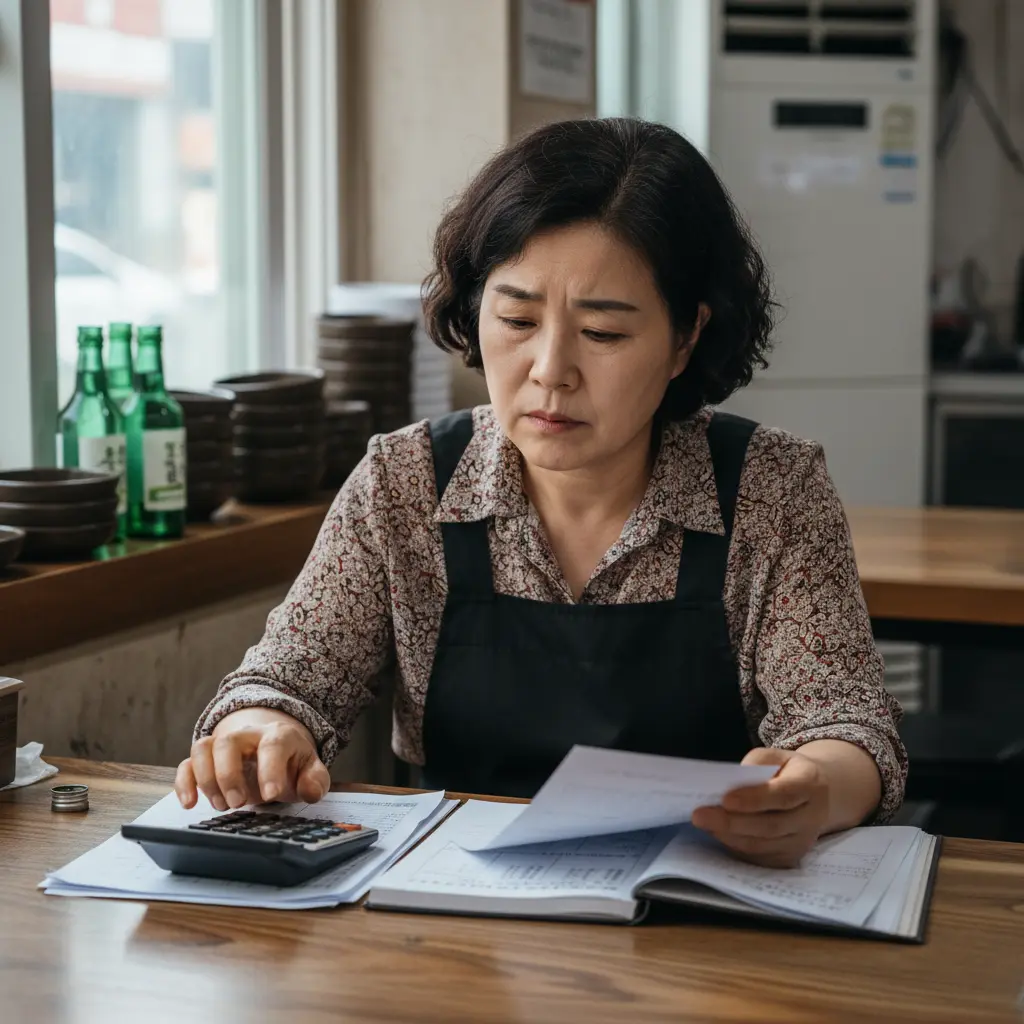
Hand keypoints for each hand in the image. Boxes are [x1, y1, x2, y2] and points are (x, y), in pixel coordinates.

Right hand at [175, 707, 330, 810]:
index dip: (271, 769)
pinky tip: (190, 803)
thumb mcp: (310, 770)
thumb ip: (315, 780)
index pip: (273, 745)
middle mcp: (247, 735)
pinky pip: (186, 763)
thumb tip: (311, 791)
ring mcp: (223, 745)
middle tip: (239, 803)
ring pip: (203, 748)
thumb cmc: (290, 763)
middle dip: (230, 774)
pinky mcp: (206, 759)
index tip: (271, 795)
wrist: (273, 748)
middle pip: (229, 742)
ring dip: (207, 779)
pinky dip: (184, 782)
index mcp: (279, 735)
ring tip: (222, 806)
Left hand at [691, 748, 829, 867]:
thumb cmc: (788, 771)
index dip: (754, 799)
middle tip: (700, 815)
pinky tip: (718, 833)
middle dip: (732, 822)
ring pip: (764, 845)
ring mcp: (803, 841)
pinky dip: (737, 846)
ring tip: (705, 823)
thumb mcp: (776, 756)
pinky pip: (761, 856)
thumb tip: (731, 781)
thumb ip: (756, 763)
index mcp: (810, 784)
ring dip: (730, 836)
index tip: (725, 799)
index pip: (783, 795)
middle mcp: (811, 817)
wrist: (818, 796)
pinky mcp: (791, 857)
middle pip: (771, 826)